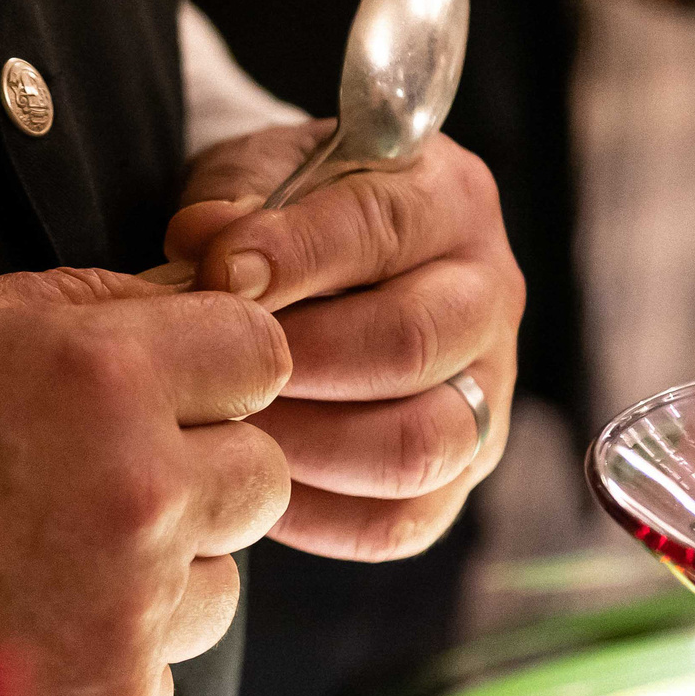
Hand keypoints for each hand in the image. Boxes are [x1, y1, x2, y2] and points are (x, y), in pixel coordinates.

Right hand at [0, 270, 291, 695]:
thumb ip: (87, 307)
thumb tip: (192, 298)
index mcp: (104, 373)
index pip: (260, 355)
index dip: (214, 375)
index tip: (167, 399)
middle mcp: (138, 488)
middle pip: (262, 474)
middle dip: (198, 477)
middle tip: (91, 495)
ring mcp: (131, 607)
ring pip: (220, 584)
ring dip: (158, 578)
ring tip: (37, 572)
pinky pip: (163, 677)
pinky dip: (104, 666)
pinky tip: (12, 641)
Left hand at [163, 127, 522, 560]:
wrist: (315, 273)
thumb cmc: (286, 218)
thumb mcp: (259, 174)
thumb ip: (237, 195)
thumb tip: (207, 240)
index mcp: (448, 200)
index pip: (381, 227)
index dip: (294, 255)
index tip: (217, 272)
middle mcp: (488, 296)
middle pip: (410, 343)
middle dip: (297, 362)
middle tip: (221, 371)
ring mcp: (486, 393)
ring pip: (417, 445)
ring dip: (308, 444)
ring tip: (233, 429)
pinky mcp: (460, 474)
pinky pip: (399, 521)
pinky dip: (319, 514)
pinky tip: (257, 481)